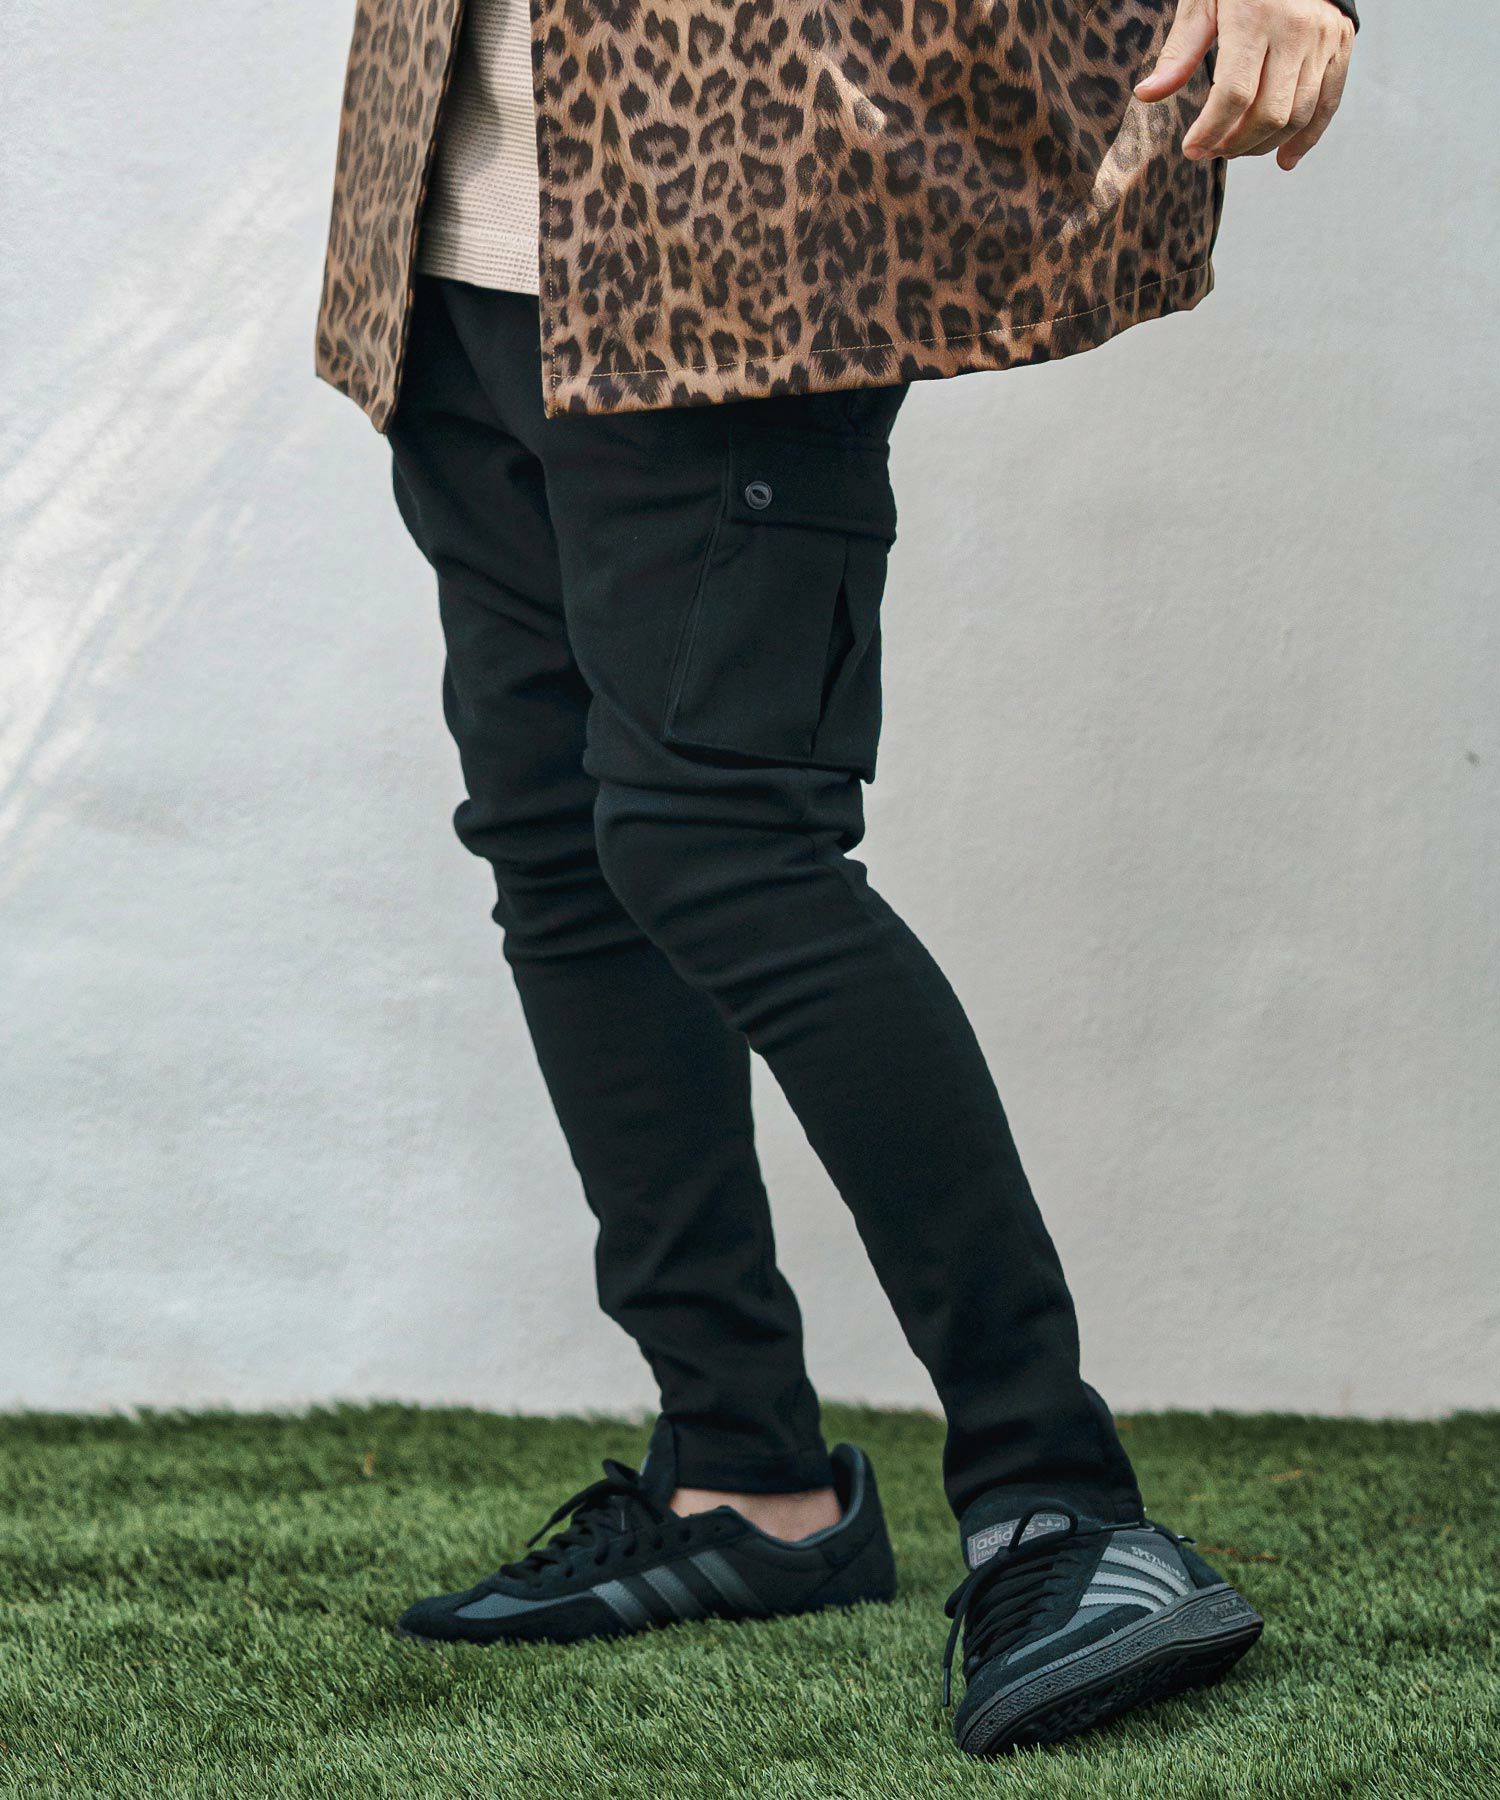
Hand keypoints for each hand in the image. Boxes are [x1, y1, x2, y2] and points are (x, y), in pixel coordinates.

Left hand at [1133, 0, 1354, 170]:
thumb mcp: (1203, 2)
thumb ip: (1179, 52)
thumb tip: (1146, 95)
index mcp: (1256, 16)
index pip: (1234, 95)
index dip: (1211, 131)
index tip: (1192, 149)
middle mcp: (1296, 28)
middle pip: (1269, 113)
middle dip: (1236, 144)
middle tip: (1213, 150)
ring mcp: (1323, 37)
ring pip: (1297, 116)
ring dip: (1264, 145)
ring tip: (1237, 148)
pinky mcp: (1340, 44)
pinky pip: (1327, 104)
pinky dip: (1306, 138)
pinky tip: (1283, 159)